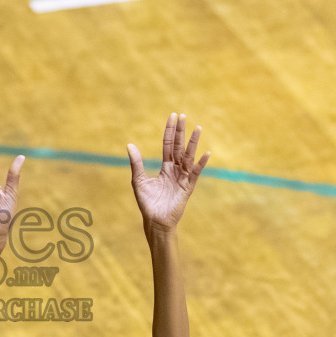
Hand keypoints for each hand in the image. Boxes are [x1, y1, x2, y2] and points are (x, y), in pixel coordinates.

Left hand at [128, 113, 209, 233]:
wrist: (154, 221)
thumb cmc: (147, 203)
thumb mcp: (139, 181)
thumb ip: (136, 163)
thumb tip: (130, 144)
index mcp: (165, 167)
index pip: (168, 145)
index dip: (169, 131)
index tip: (172, 117)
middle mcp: (175, 170)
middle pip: (178, 146)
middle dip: (180, 131)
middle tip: (182, 115)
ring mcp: (182, 178)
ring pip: (188, 156)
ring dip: (193, 143)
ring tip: (197, 128)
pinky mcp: (187, 187)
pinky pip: (195, 173)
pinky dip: (200, 164)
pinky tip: (206, 153)